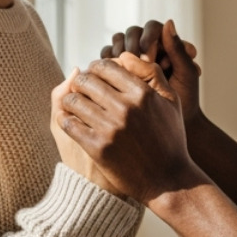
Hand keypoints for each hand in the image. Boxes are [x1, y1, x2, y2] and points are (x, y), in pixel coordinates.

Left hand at [56, 55, 193, 203]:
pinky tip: (72, 120)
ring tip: (75, 105)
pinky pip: (69, 123)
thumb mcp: (171, 101)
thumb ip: (151, 73)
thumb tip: (124, 55)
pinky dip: (66, 119)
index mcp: (143, 93)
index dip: (95, 68)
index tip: (95, 76)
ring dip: (70, 100)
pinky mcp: (97, 148)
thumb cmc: (170, 138)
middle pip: (86, 80)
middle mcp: (126, 108)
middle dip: (80, 82)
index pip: (105, 66)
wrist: (168, 180)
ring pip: (74, 100)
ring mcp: (110, 128)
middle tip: (81, 89)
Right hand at [102, 19, 201, 125]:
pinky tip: (114, 80)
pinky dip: (109, 65)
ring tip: (127, 74)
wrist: (174, 122)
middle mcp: (147, 45)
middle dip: (133, 47)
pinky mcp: (117, 68)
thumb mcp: (185, 74)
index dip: (149, 38)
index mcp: (166, 42)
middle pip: (131, 32)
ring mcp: (131, 56)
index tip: (150, 58)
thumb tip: (168, 22)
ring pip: (117, 42)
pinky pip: (107, 58)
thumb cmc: (186, 99)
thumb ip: (178, 49)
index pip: (152, 27)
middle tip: (134, 69)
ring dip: (120, 54)